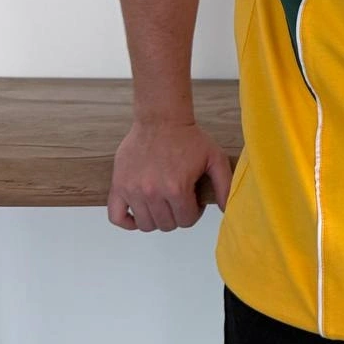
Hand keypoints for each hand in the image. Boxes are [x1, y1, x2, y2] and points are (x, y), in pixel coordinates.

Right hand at [107, 119, 233, 231]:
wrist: (161, 119)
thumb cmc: (189, 137)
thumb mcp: (215, 158)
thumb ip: (224, 186)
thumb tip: (227, 210)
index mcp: (177, 188)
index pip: (186, 220)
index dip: (194, 212)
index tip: (193, 199)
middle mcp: (153, 193)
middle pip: (166, 224)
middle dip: (177, 215)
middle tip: (179, 199)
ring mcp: (133, 190)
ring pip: (146, 224)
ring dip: (157, 218)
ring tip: (163, 202)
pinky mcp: (118, 185)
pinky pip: (116, 216)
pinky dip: (127, 222)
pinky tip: (139, 214)